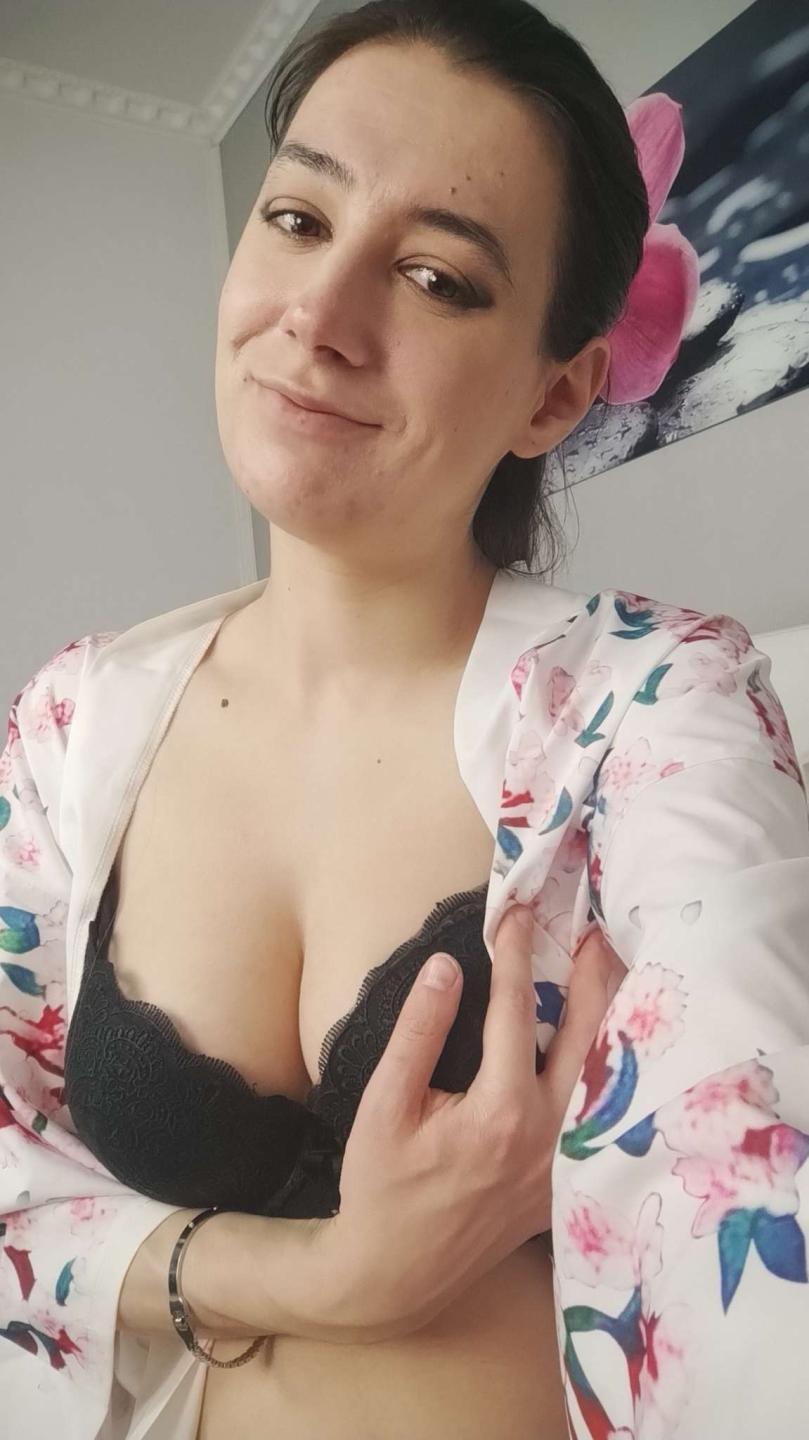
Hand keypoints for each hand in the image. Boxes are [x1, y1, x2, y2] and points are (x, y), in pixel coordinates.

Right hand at [310, 906, 625, 1340]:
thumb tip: (447, 967)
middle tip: (595, 928)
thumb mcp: (384, 1104)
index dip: (516, 956)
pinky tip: (603, 1036)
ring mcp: (564, 1160)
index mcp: (501, 1111)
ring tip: (609, 968)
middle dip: (593, 976)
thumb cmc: (380, 1186)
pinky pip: (596, 1109)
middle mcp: (547, 1133)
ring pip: (603, 1074)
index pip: (517, 1012)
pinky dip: (604, 1063)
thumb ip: (419, 1032)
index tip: (514, 914)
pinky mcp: (565, 1178)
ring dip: (608, 1016)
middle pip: (588, 1036)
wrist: (394, 1273)